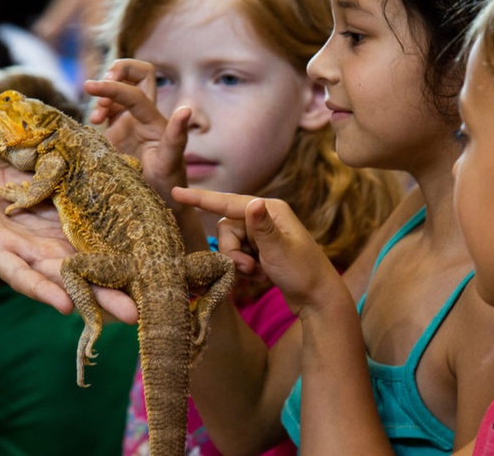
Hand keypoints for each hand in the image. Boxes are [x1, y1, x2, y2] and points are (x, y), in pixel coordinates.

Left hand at [0, 153, 138, 322]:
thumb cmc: (17, 171)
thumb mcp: (61, 176)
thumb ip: (89, 181)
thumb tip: (135, 168)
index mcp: (68, 236)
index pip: (100, 256)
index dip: (124, 269)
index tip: (155, 280)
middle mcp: (49, 253)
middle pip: (84, 278)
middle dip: (112, 297)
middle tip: (142, 314)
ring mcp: (23, 256)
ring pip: (58, 283)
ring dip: (86, 301)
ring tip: (115, 316)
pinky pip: (19, 276)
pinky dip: (41, 290)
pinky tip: (64, 305)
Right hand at [84, 58, 189, 208]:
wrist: (161, 204)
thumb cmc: (168, 186)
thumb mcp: (170, 164)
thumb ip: (176, 137)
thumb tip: (186, 109)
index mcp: (155, 121)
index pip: (135, 92)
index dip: (113, 86)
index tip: (90, 87)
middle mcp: (146, 117)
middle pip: (138, 73)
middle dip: (118, 70)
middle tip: (100, 87)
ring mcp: (132, 122)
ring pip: (122, 87)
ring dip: (106, 91)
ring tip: (97, 117)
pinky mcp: (119, 132)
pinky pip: (110, 107)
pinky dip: (99, 106)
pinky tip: (95, 122)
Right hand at [172, 187, 341, 315]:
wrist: (317, 299)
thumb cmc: (303, 273)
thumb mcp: (280, 251)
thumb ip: (262, 228)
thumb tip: (252, 202)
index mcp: (270, 209)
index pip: (228, 202)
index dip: (201, 199)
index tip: (176, 193)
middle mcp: (264, 217)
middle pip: (226, 228)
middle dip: (232, 251)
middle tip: (249, 269)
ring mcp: (263, 234)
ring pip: (230, 244)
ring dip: (239, 262)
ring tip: (258, 274)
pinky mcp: (261, 250)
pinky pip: (238, 255)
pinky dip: (245, 268)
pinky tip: (263, 276)